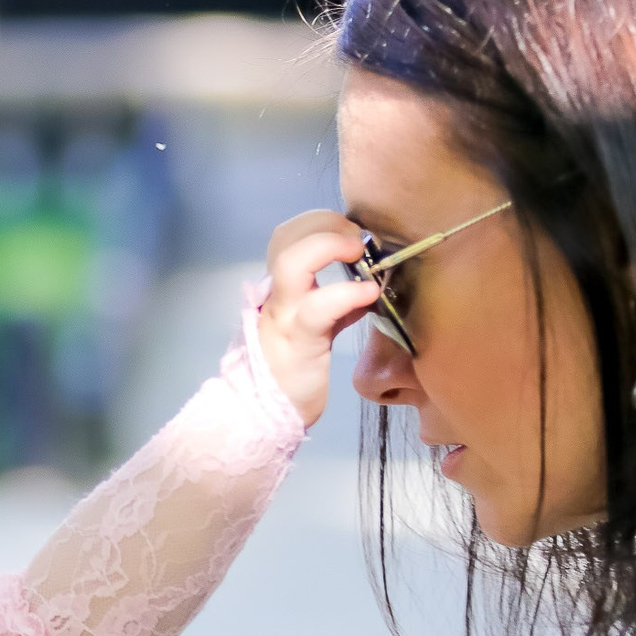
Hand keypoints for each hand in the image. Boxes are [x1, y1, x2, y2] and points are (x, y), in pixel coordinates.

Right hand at [256, 209, 382, 427]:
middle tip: (357, 237)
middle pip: (285, 238)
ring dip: (328, 245)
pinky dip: (347, 293)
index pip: (288, 235)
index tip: (351, 229)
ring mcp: (283, 316)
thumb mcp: (318, 329)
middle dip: (324, 224)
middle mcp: (275, 296)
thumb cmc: (293, 372)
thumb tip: (369, 281)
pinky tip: (369, 291)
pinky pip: (319, 308)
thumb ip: (338, 304)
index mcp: (279, 289)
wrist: (266, 414)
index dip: (319, 221)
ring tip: (359, 251)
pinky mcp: (298, 341)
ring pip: (292, 263)